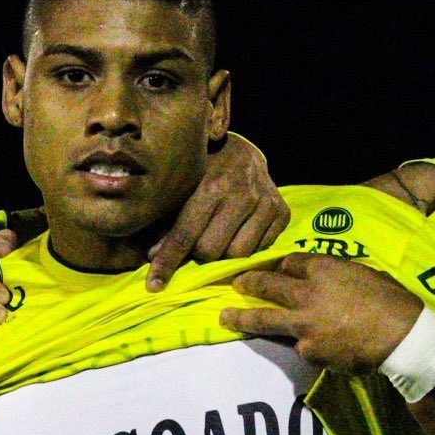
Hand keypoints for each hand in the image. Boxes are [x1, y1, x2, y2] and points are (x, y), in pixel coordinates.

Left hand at [147, 136, 288, 289]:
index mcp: (212, 186)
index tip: (154, 285)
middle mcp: (243, 194)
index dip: (168, 261)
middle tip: (195, 242)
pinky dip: (245, 248)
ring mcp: (266, 203)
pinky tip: (238, 232)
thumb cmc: (204, 168)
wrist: (243, 150)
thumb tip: (152, 256)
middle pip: (212, 251)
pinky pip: (259, 250)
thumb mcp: (182, 186)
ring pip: (238, 255)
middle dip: (197, 253)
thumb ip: (168, 220)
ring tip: (218, 236)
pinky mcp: (282, 212)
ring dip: (223, 253)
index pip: (186, 235)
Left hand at [219, 253, 419, 373]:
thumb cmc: (392, 301)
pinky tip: (318, 348)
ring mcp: (303, 325)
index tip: (274, 270)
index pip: (289, 263)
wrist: (403, 337)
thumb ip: (338, 275)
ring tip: (225, 318)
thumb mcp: (364, 274)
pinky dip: (304, 346)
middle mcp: (306, 294)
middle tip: (235, 285)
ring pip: (264, 320)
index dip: (279, 267)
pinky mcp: (308, 351)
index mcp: (323, 269)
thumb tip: (327, 281)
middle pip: (266, 285)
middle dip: (247, 284)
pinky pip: (299, 347)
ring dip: (241, 318)